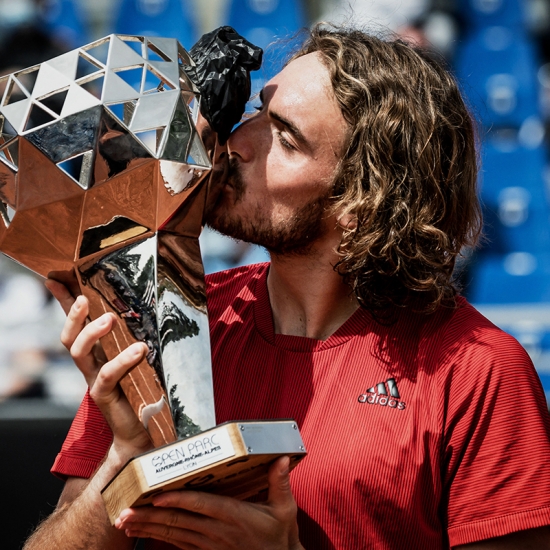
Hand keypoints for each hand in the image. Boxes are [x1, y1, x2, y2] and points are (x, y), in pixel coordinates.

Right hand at [45, 279, 151, 456]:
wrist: (146, 431)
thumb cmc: (145, 390)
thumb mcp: (142, 357)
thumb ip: (138, 339)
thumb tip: (147, 314)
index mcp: (98, 353)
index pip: (75, 324)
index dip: (64, 302)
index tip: (54, 278)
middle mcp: (92, 365)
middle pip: (70, 337)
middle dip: (73, 316)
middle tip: (86, 298)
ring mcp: (95, 380)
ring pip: (79, 353)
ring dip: (91, 333)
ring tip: (110, 318)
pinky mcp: (105, 395)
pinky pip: (108, 374)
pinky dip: (122, 360)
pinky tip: (140, 350)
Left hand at [114, 456, 303, 549]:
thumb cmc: (280, 537)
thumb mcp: (285, 510)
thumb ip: (280, 483)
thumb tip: (282, 458)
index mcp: (235, 516)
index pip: (201, 506)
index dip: (178, 501)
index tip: (156, 497)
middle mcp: (218, 531)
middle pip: (178, 522)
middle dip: (149, 517)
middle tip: (124, 512)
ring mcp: (210, 544)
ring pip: (173, 534)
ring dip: (148, 528)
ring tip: (125, 522)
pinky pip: (178, 544)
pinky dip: (159, 537)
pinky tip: (143, 532)